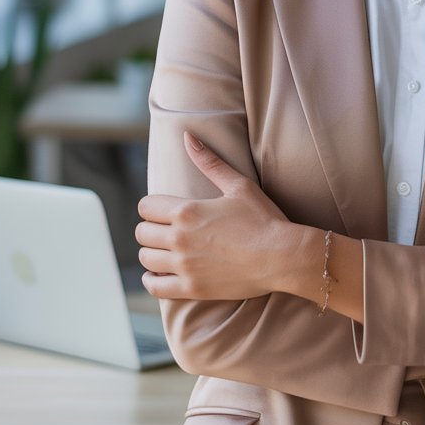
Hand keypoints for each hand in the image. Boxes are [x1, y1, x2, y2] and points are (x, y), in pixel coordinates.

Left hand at [136, 132, 300, 299]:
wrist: (282, 256)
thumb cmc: (263, 218)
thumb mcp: (238, 185)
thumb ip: (209, 161)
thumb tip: (187, 136)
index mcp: (187, 211)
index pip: (146, 207)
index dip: (152, 206)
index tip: (163, 209)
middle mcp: (179, 238)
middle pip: (142, 233)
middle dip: (150, 228)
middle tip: (165, 228)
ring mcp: (184, 266)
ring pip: (146, 259)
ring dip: (151, 252)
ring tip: (164, 249)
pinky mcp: (191, 289)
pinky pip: (155, 287)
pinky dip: (151, 280)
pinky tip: (159, 273)